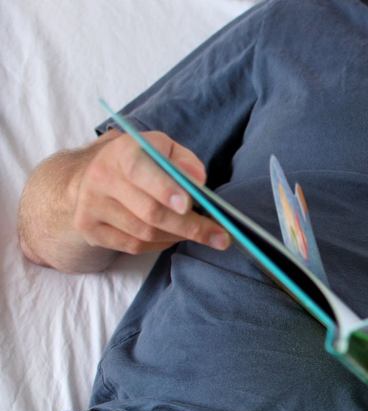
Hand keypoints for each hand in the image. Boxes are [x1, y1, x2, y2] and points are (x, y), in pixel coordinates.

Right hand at [72, 130, 228, 255]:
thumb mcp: (164, 149)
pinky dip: (161, 244)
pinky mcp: (89, 228)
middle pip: (150, 211)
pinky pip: (134, 246)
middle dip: (190, 226)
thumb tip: (197, 181)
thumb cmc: (142, 161)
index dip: (165, 188)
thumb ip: (185, 161)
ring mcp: (91, 205)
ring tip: (201, 234)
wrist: (92, 174)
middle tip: (221, 237)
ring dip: (179, 236)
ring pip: (144, 233)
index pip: (141, 171)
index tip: (188, 204)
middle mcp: (101, 178)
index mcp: (122, 152)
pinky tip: (173, 236)